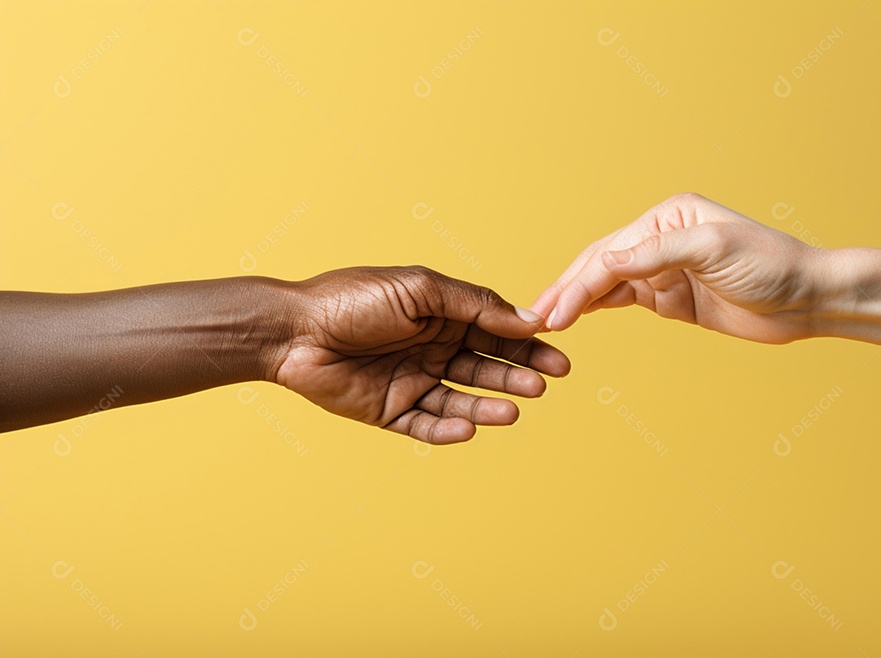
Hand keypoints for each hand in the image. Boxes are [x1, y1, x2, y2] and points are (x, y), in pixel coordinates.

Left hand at [272, 266, 569, 443]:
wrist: (293, 330)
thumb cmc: (353, 298)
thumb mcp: (421, 289)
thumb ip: (475, 304)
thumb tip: (528, 319)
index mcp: (441, 315)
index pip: (496, 332)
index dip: (528, 345)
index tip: (559, 359)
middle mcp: (432, 349)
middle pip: (486, 367)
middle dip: (517, 375)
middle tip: (543, 384)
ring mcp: (412, 381)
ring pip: (462, 399)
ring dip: (490, 405)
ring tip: (514, 409)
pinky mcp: (390, 412)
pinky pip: (427, 425)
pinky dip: (450, 429)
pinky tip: (469, 426)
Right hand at [530, 193, 830, 343]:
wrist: (807, 298)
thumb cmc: (769, 265)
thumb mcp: (713, 250)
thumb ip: (655, 255)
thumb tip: (603, 264)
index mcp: (666, 217)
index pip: (610, 253)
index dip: (578, 284)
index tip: (553, 313)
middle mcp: (659, 239)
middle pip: (600, 266)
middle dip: (566, 293)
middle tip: (533, 321)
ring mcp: (663, 270)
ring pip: (606, 285)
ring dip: (576, 303)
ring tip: (543, 324)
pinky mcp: (671, 298)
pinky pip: (624, 301)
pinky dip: (597, 309)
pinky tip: (574, 319)